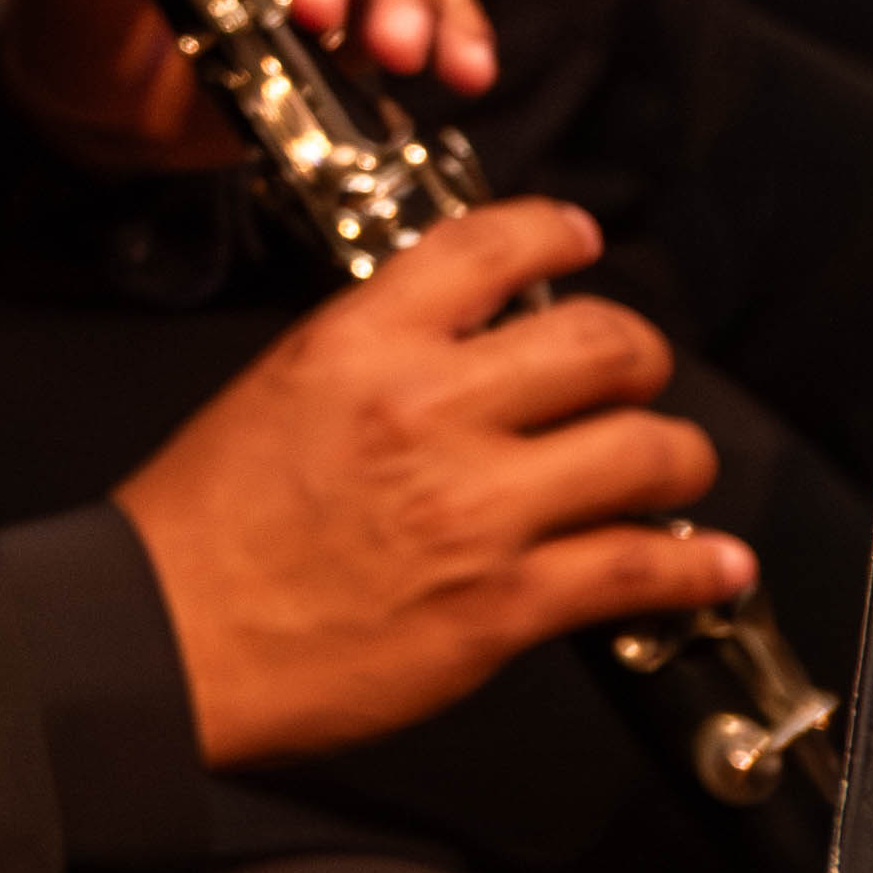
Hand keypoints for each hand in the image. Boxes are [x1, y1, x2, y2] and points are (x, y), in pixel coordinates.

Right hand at [110, 204, 755, 763]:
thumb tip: (462, 351)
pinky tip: (711, 563)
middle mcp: (428, 410)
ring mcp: (475, 509)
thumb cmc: (200, 530)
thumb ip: (374, 359)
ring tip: (674, 469)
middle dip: (640, 358)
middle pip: (603, 344)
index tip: (579, 242)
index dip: (556, 236)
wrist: (162, 637)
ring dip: (677, 458)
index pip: (492, 248)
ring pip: (645, 451)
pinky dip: (694, 567)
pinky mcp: (502, 604)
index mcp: (361, 344)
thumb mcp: (275, 390)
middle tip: (637, 375)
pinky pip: (637, 569)